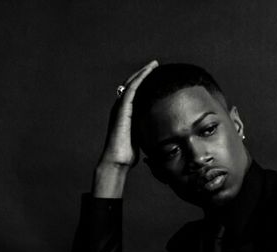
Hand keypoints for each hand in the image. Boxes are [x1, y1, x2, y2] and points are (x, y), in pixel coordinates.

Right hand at [97, 60, 158, 177]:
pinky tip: (147, 73)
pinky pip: (131, 90)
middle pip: (132, 85)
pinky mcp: (121, 110)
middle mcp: (121, 108)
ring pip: (131, 84)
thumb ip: (146, 130)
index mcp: (126, 114)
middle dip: (144, 74)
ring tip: (154, 65)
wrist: (117, 161)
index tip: (156, 76)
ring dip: (143, 73)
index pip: (135, 94)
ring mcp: (120, 108)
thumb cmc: (127, 155)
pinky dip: (139, 80)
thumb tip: (159, 133)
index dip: (144, 83)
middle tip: (155, 65)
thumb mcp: (140, 138)